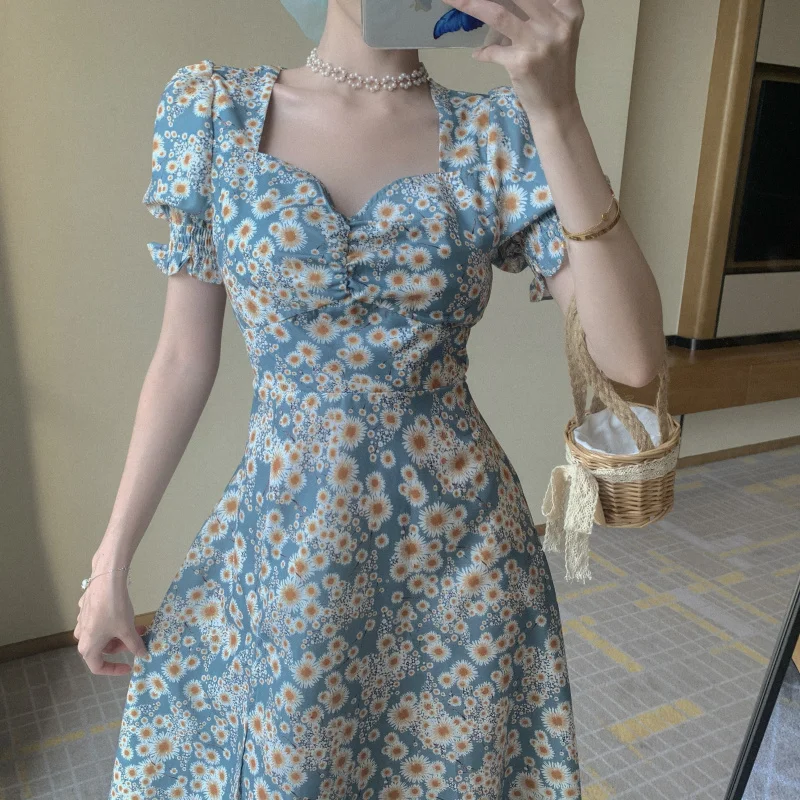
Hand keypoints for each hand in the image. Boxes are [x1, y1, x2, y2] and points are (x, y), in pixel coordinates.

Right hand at [74, 569, 147, 674]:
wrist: (106, 581)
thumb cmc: (115, 610)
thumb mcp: (127, 630)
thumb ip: (135, 645)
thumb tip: (143, 655)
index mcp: (88, 647)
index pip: (98, 667)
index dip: (114, 669)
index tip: (129, 666)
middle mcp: (81, 636)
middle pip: (102, 649)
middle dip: (122, 645)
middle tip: (138, 638)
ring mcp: (82, 620)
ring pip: (102, 634)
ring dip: (119, 633)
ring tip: (137, 626)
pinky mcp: (86, 607)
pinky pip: (100, 620)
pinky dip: (113, 621)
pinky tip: (124, 612)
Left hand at [442, 0, 582, 120]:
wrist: (555, 106)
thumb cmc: (553, 67)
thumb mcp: (554, 33)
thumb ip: (538, 12)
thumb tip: (496, 2)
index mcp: (569, 11)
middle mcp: (557, 23)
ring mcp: (538, 44)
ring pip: (499, 15)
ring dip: (470, 4)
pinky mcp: (522, 63)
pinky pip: (493, 51)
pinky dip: (483, 52)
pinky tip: (479, 54)